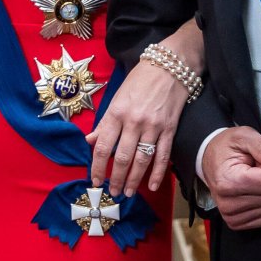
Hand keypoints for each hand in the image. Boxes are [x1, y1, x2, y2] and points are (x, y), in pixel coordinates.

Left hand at [85, 59, 188, 197]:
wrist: (169, 67)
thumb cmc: (140, 81)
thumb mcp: (116, 98)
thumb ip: (104, 123)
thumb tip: (90, 141)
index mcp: (117, 113)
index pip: (103, 146)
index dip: (97, 167)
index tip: (95, 180)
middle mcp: (134, 122)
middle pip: (122, 158)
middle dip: (116, 179)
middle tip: (113, 192)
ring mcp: (153, 127)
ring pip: (142, 160)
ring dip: (134, 180)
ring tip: (129, 193)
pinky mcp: (170, 129)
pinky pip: (163, 155)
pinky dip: (158, 173)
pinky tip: (153, 185)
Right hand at [204, 126, 260, 229]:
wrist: (210, 159)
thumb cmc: (227, 148)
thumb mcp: (244, 136)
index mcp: (228, 182)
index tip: (255, 163)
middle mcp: (227, 203)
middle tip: (253, 171)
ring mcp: (230, 215)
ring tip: (251, 181)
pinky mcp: (236, 223)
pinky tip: (252, 194)